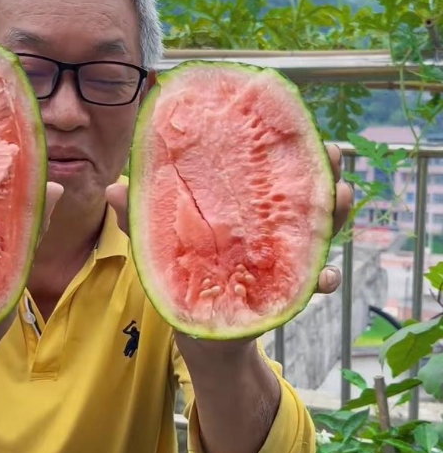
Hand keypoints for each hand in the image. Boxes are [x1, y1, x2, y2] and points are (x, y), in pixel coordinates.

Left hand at [106, 143, 352, 295]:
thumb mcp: (161, 245)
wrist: (199, 328)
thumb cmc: (183, 276)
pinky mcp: (285, 292)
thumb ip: (144, 219)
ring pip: (317, 230)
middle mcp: (269, 229)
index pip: (267, 172)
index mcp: (242, 210)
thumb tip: (112, 189)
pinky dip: (324, 279)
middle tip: (331, 152)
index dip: (285, 148)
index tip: (296, 124)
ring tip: (339, 199)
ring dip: (334, 214)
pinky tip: (324, 276)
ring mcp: (282, 259)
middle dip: (323, 171)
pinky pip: (313, 283)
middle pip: (304, 194)